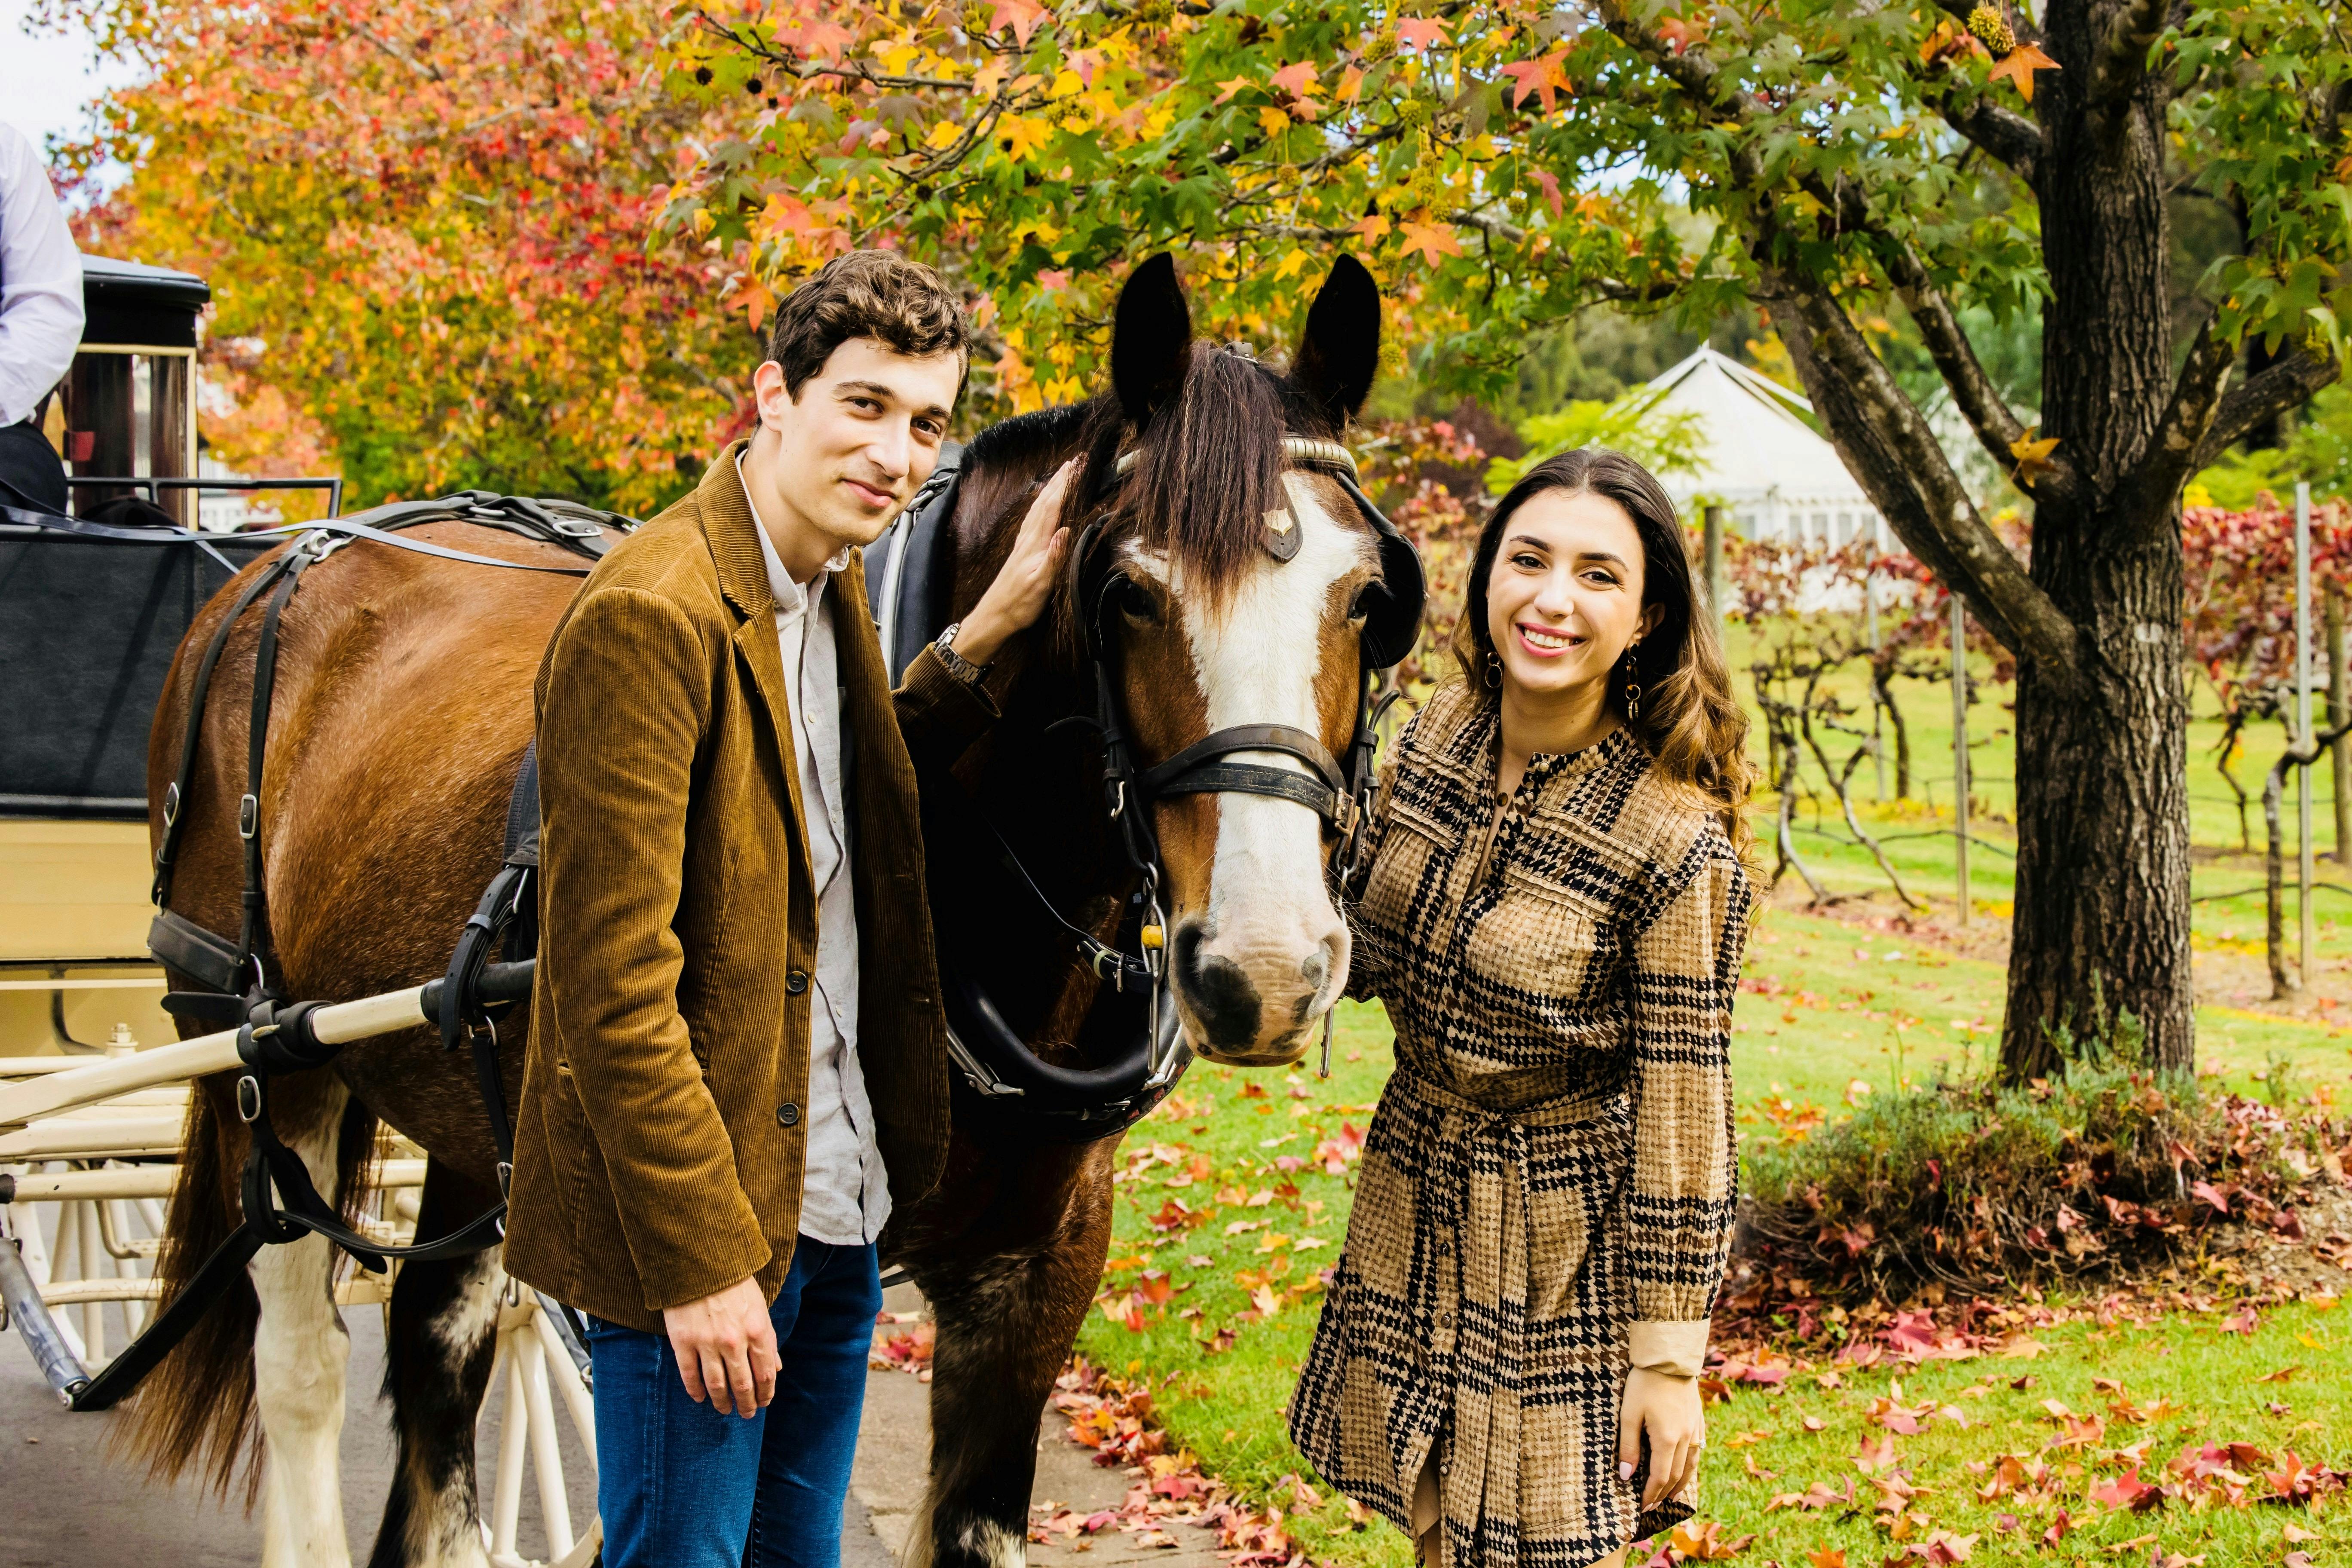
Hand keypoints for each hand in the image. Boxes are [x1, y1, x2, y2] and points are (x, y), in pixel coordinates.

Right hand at [663, 1275, 776, 1417]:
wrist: (700, 1261)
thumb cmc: (734, 1283)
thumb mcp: (759, 1308)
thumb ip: (767, 1339)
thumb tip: (775, 1368)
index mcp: (757, 1331)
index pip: (766, 1374)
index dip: (766, 1393)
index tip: (764, 1402)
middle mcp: (734, 1341)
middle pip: (743, 1385)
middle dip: (747, 1404)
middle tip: (747, 1414)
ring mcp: (707, 1343)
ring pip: (716, 1386)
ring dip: (722, 1403)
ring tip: (724, 1410)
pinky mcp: (683, 1342)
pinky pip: (690, 1376)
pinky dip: (696, 1391)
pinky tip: (700, 1398)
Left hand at [952, 457, 1075, 668]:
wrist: (993, 616)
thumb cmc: (1018, 605)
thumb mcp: (1040, 585)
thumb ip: (1054, 557)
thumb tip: (1066, 530)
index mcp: (1034, 544)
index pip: (1052, 506)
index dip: (1065, 484)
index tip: (1077, 466)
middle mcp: (1027, 539)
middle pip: (1044, 502)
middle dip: (1059, 480)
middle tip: (1074, 462)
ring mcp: (1022, 544)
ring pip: (1037, 508)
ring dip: (1050, 489)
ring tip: (1060, 475)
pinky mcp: (1020, 551)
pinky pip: (1032, 519)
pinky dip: (1041, 505)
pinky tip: (1041, 505)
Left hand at [1618, 1366, 1704, 1508]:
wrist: (1670, 1359)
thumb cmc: (1644, 1384)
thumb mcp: (1629, 1414)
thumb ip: (1628, 1447)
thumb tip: (1626, 1476)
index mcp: (1667, 1439)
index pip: (1659, 1477)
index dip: (1651, 1495)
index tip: (1642, 1506)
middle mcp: (1685, 1438)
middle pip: (1676, 1475)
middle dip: (1663, 1493)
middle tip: (1652, 1506)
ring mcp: (1694, 1429)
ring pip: (1691, 1466)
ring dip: (1680, 1484)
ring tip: (1671, 1497)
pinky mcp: (1698, 1420)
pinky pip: (1698, 1450)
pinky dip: (1691, 1466)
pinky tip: (1686, 1469)